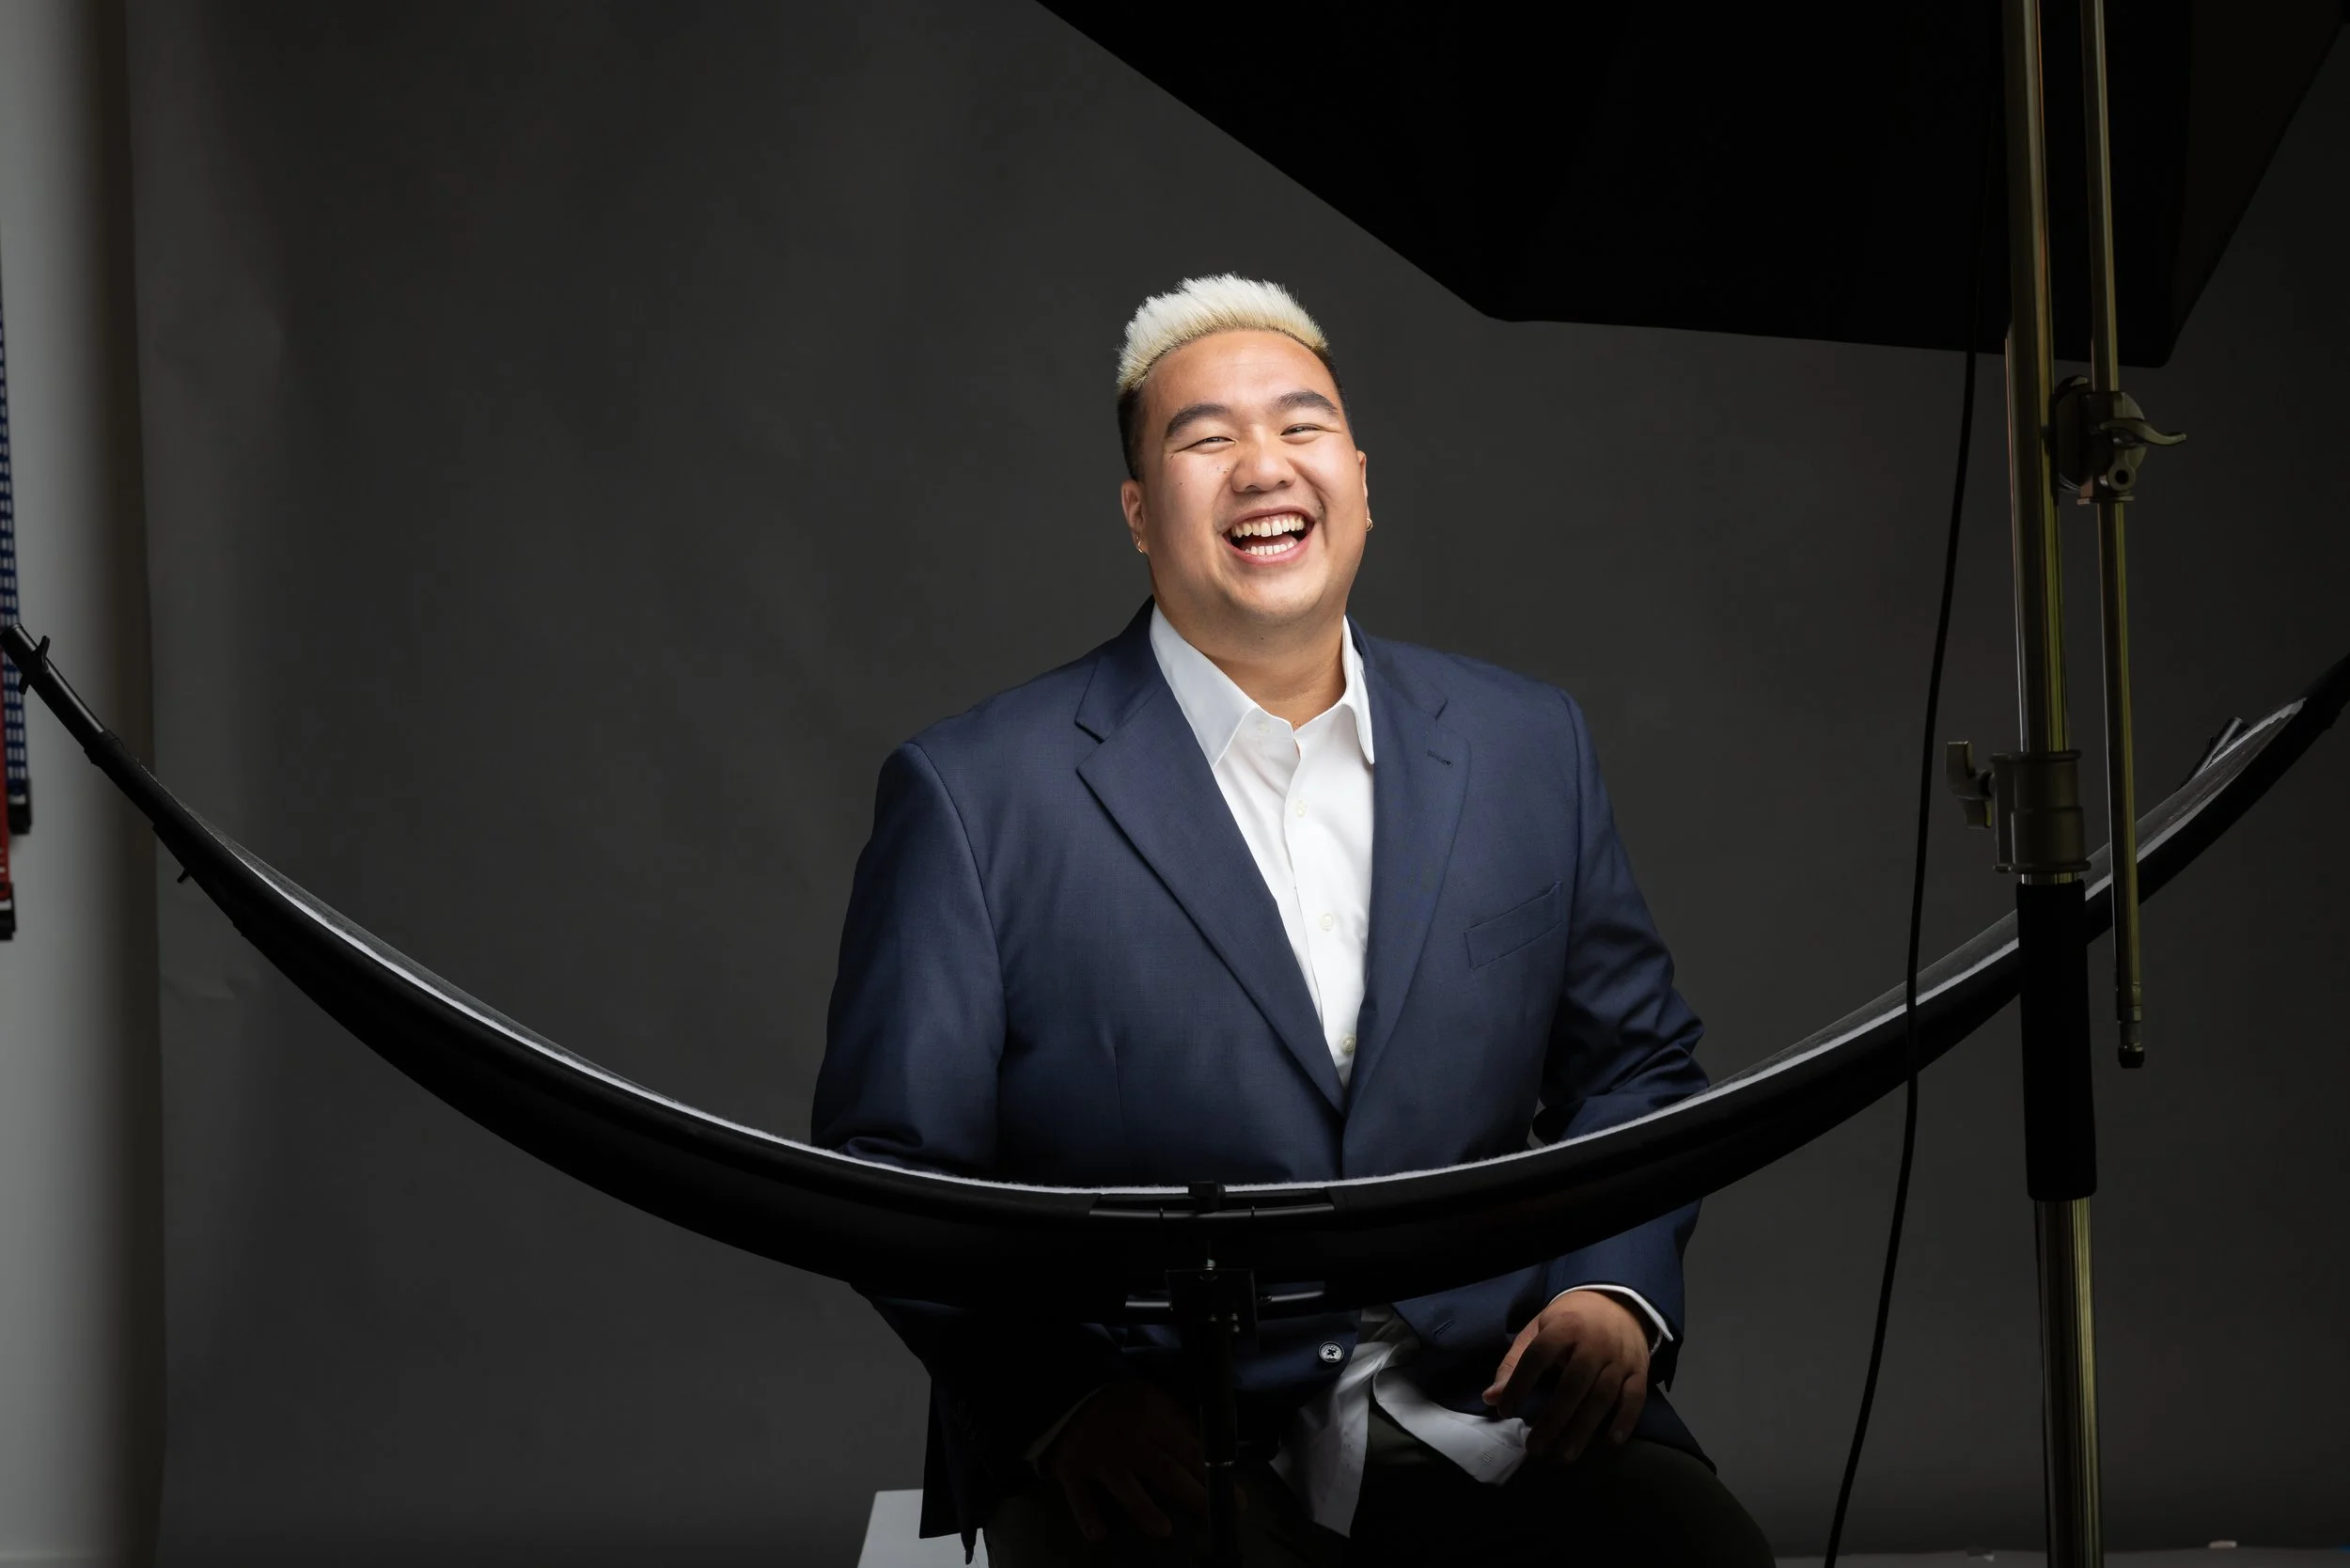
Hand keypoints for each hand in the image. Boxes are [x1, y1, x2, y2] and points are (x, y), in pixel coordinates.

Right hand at [1037, 1379, 1210, 1542]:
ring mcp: (1099, 1457)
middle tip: (1212, 1517)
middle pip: (1165, 1470)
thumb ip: (1179, 1424)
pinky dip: (1087, 1515)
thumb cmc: (1121, 1404)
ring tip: (1163, 1530)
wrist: (1069, 1396)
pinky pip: (1079, 1496)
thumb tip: (1208, 1452)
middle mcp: (1128, 1440)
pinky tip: (1099, 1534)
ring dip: (1143, 1508)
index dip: (1212, 1476)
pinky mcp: (1073, 1471)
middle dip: (1192, 1495)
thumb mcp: (1154, 1400)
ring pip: (1124, 1485)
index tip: (1235, 1499)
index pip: (1189, 1451)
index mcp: (1152, 1419)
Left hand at [1482, 1289, 1650, 1464]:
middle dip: (1553, 1419)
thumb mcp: (1539, 1329)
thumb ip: (1515, 1362)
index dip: (1519, 1384)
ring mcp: (1620, 1358)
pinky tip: (1611, 1442)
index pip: (1537, 1356)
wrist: (1618, 1302)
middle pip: (1573, 1384)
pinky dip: (1625, 1420)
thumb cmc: (1571, 1321)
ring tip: (1564, 1456)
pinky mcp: (1640, 1370)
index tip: (1505, 1411)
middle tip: (1534, 1448)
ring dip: (1583, 1429)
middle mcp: (1594, 1342)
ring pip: (1603, 1396)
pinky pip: (1635, 1398)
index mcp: (1565, 1327)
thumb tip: (1491, 1398)